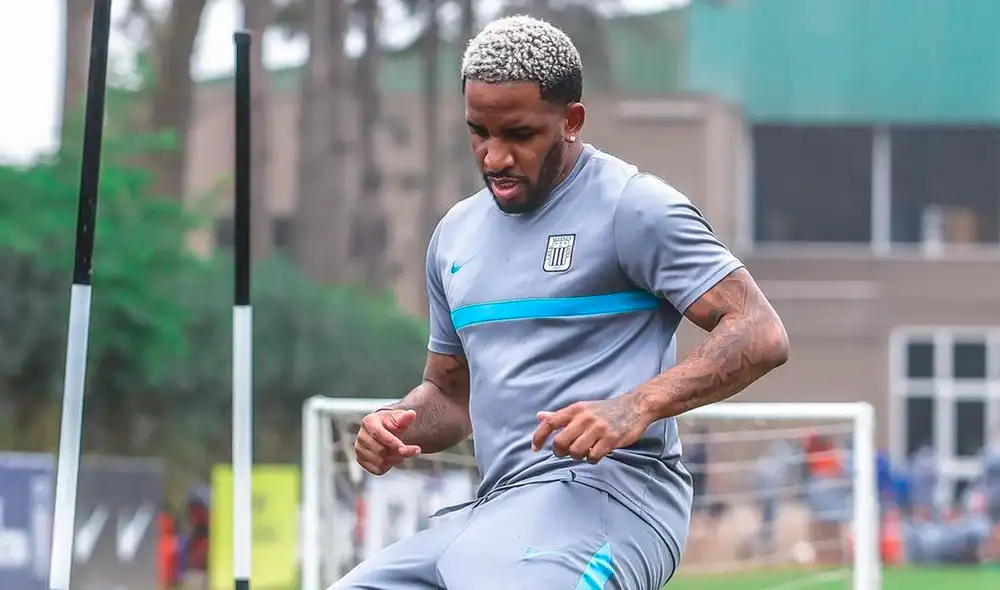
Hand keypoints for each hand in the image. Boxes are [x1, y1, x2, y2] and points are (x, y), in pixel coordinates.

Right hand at [354, 409, 421, 474]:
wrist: (386, 431)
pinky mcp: (361, 461)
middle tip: (414, 450)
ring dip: (395, 459)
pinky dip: (388, 466)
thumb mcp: (400, 419)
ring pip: (380, 462)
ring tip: (400, 451)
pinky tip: (392, 457)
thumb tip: (411, 414)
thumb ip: (405, 418)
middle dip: (399, 453)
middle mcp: (361, 436)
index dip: (393, 443)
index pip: (379, 434)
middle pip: (381, 450)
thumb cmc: (392, 424)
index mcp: (369, 422)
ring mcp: (360, 449)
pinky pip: (377, 469)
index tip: (404, 449)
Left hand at [531, 393, 652, 462]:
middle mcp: (584, 418)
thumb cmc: (605, 410)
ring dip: (577, 457)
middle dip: (559, 452)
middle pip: (560, 442)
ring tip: (583, 453)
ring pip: (575, 452)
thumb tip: (539, 416)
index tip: (535, 448)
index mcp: (575, 410)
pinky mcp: (611, 439)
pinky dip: (591, 459)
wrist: (635, 406)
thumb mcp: (582, 408)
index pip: (550, 422)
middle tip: (565, 453)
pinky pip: (593, 457)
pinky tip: (596, 454)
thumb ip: (561, 416)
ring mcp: (598, 429)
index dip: (539, 437)